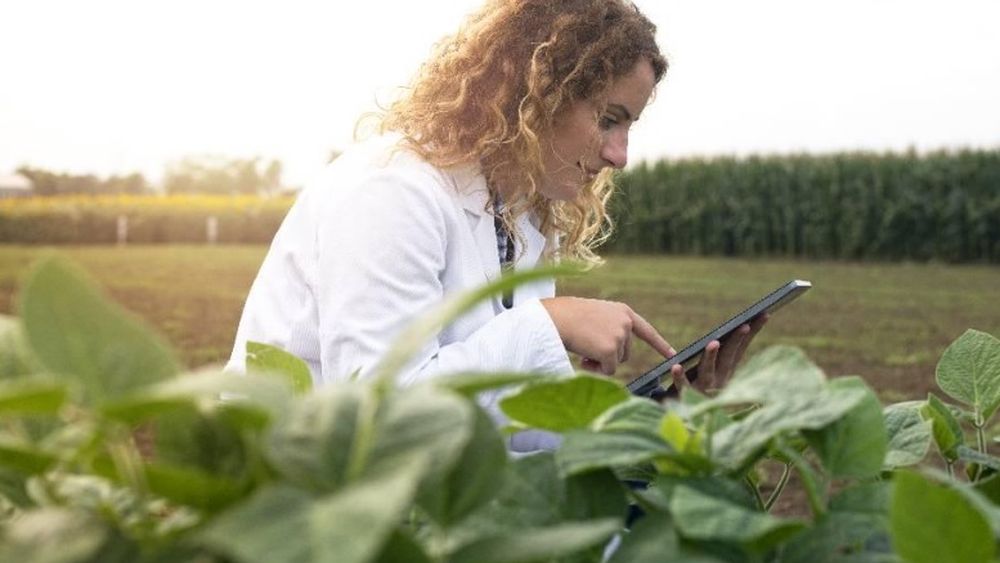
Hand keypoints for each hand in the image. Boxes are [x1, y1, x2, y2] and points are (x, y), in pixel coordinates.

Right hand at [540, 296, 674, 375]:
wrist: (555, 318)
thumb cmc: (569, 318)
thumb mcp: (596, 317)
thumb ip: (610, 329)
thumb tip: (613, 355)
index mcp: (623, 312)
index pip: (646, 331)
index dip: (659, 344)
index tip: (673, 354)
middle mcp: (625, 323)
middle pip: (625, 352)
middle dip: (608, 355)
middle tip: (588, 347)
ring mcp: (619, 336)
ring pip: (616, 362)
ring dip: (600, 362)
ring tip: (584, 349)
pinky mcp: (611, 350)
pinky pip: (607, 370)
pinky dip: (596, 369)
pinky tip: (583, 357)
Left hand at [670, 313, 767, 393]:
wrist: (687, 417)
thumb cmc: (702, 389)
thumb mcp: (717, 372)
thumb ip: (726, 354)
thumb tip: (740, 328)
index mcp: (728, 372)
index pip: (741, 348)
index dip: (752, 332)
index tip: (764, 314)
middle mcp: (719, 380)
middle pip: (728, 357)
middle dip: (736, 341)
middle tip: (744, 325)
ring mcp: (703, 388)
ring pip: (708, 370)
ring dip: (711, 356)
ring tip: (713, 343)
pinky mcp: (685, 395)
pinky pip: (682, 385)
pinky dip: (680, 376)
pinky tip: (676, 366)